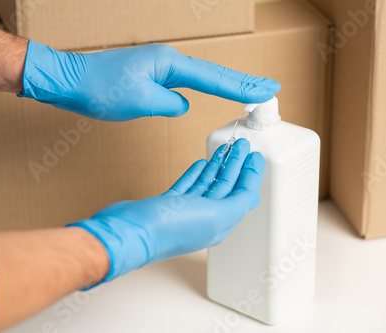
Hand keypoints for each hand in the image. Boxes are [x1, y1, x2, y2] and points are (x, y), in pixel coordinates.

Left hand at [19, 41, 280, 120]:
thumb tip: (183, 105)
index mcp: (169, 64)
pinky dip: (208, 86)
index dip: (241, 87)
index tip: (264, 91)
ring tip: (250, 89)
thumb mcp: (140, 102)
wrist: (70, 81)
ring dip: (228, 84)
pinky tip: (214, 89)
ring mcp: (161, 65)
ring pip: (204, 75)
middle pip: (215, 73)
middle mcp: (169, 60)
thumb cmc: (99, 90)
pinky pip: (189, 80)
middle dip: (243, 82)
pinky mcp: (153, 74)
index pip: (214, 79)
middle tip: (269, 88)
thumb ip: (169, 103)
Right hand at [67, 139, 263, 284]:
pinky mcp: (167, 205)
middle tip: (242, 146)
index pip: (242, 195)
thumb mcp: (215, 215)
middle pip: (226, 186)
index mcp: (219, 223)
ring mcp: (185, 211)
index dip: (250, 174)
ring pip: (207, 184)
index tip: (256, 156)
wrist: (130, 231)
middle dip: (236, 165)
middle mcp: (204, 218)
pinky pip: (188, 186)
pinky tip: (201, 163)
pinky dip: (196, 173)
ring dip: (218, 165)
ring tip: (226, 149)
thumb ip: (238, 203)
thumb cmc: (169, 228)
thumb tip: (253, 195)